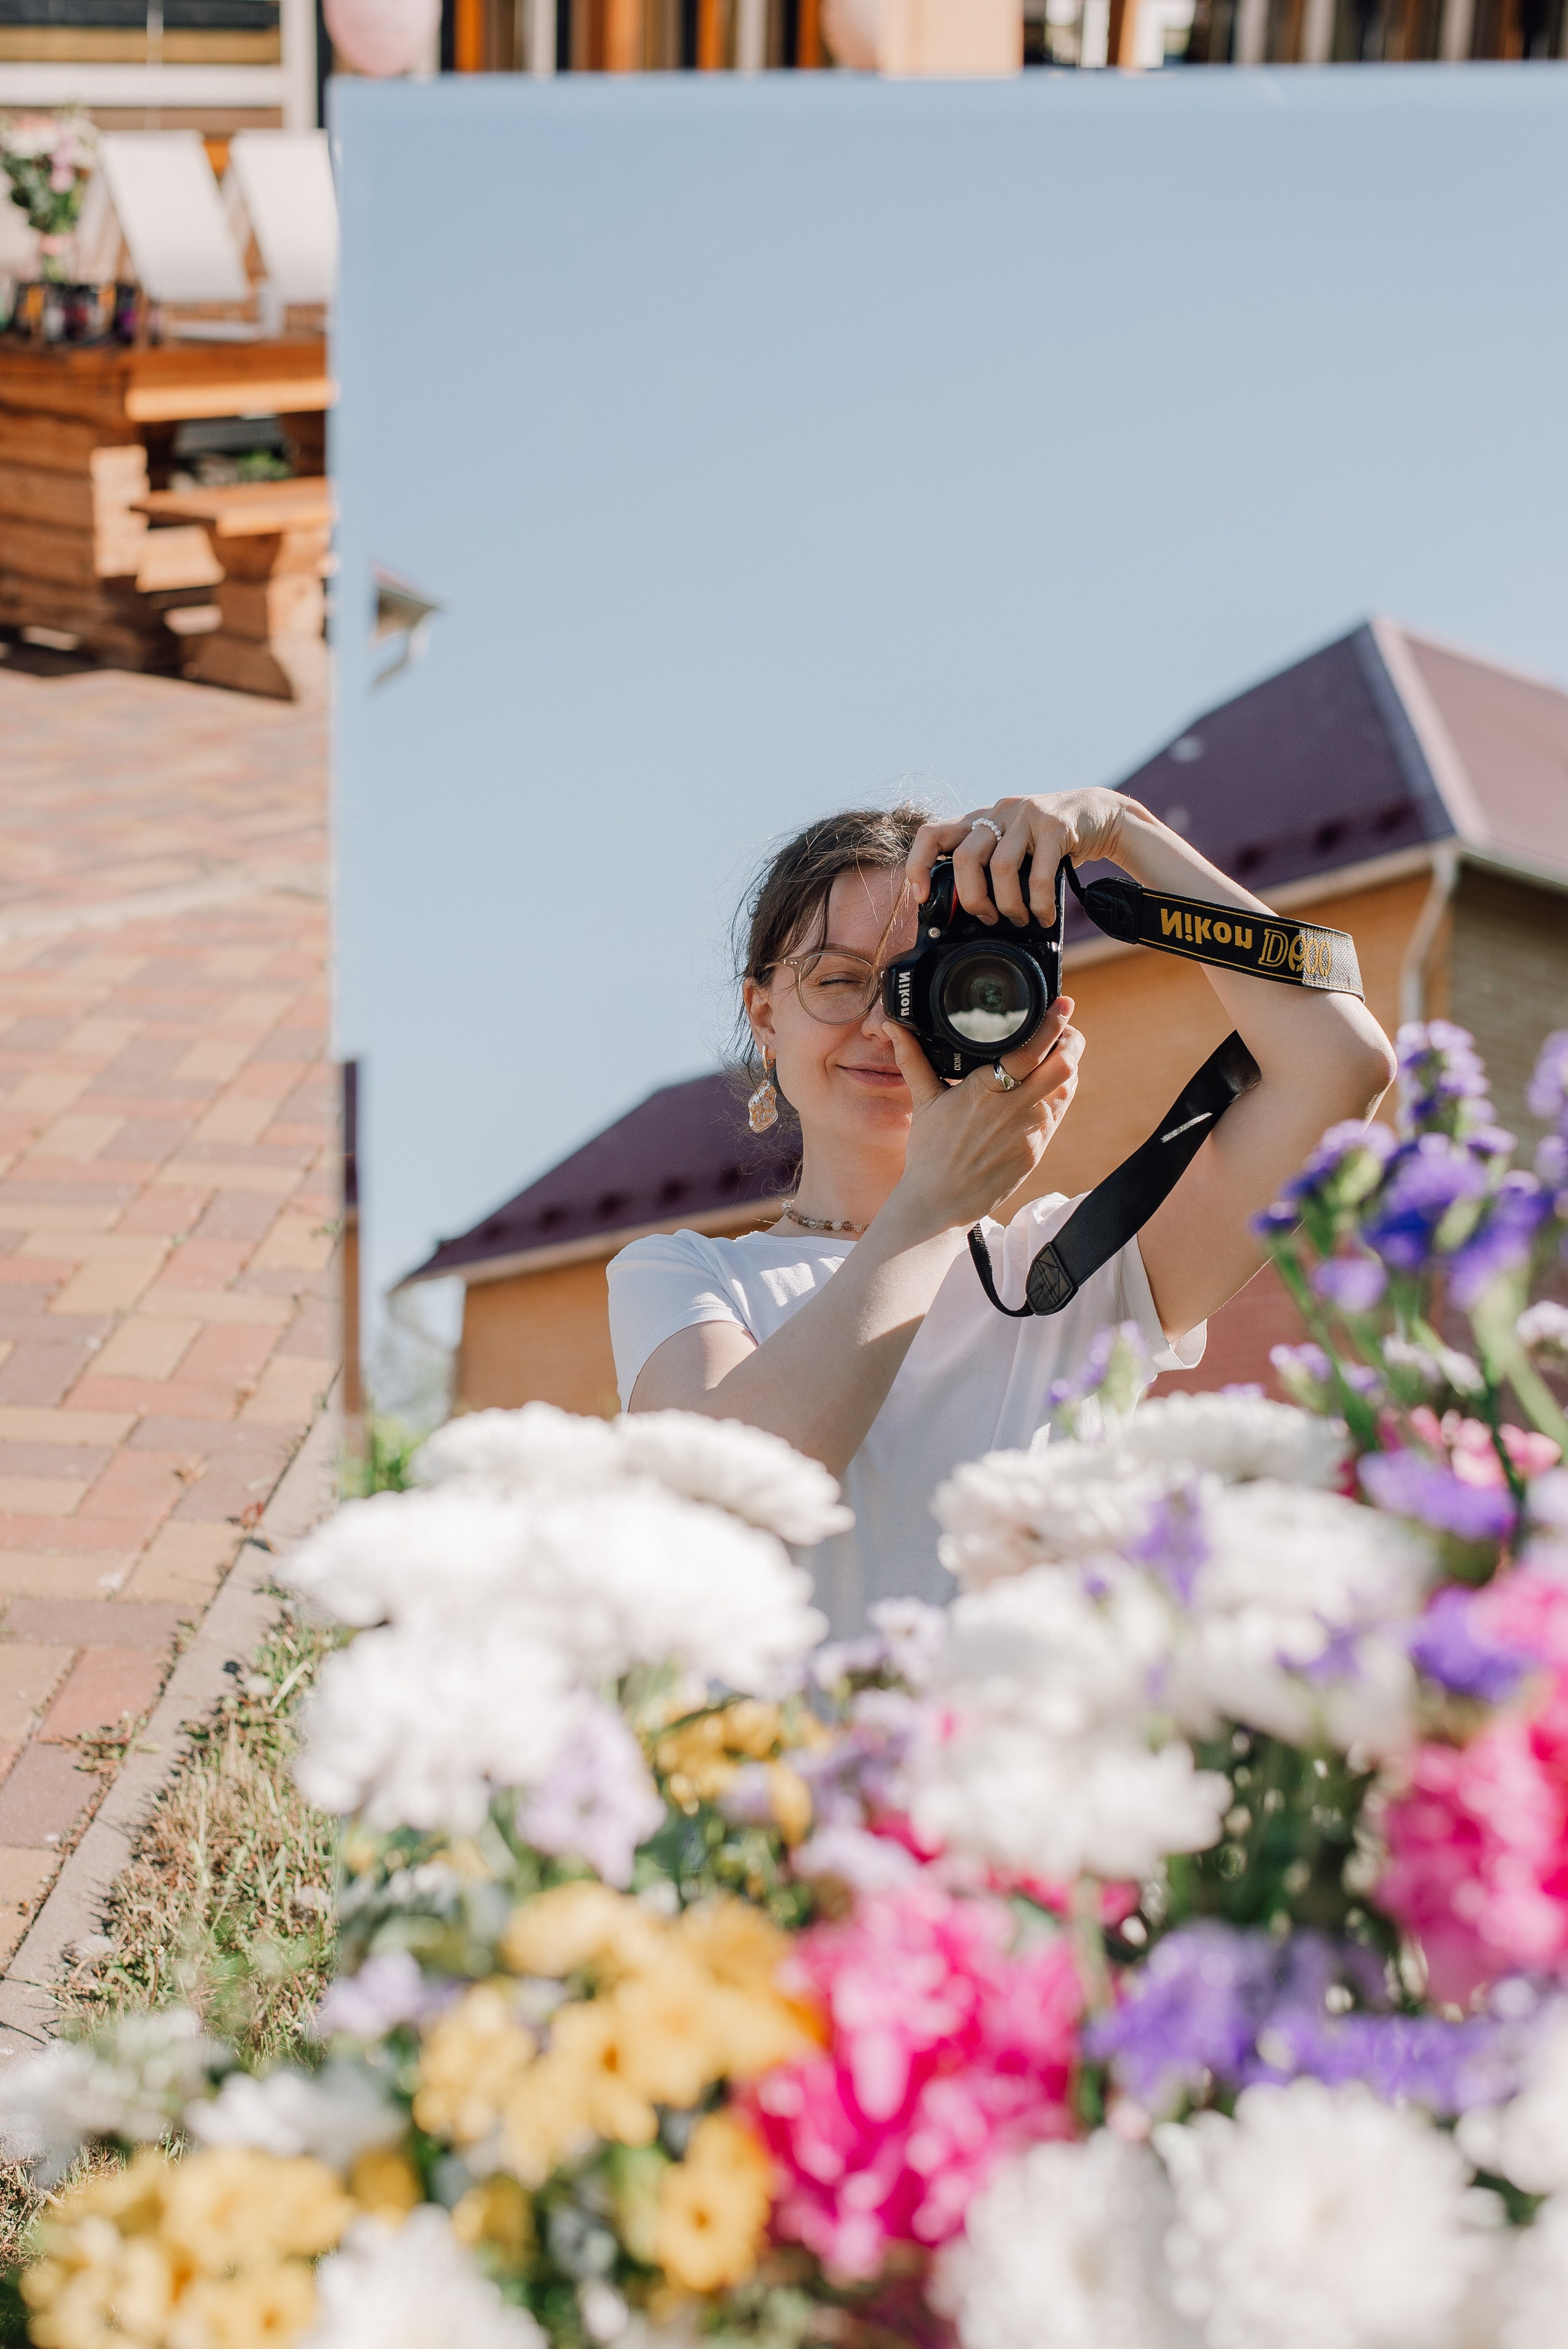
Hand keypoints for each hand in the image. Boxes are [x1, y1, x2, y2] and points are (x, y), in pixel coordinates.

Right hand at [883, 997, 1083, 1236]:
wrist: (940, 1203)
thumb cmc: (929, 1152)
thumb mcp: (923, 1101)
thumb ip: (913, 1059)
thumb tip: (894, 1027)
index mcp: (984, 1090)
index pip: (1030, 1050)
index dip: (1053, 1024)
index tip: (1064, 1004)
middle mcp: (1014, 1108)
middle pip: (1063, 1066)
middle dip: (1071, 1042)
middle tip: (1066, 1028)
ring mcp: (1030, 1131)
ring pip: (1066, 1088)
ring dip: (1068, 1067)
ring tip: (1059, 1053)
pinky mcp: (1037, 1149)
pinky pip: (1058, 1113)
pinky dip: (1059, 1094)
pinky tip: (1048, 1086)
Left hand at [907, 790, 1136, 929]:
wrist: (1101, 815)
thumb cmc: (1052, 840)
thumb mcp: (1014, 845)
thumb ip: (989, 864)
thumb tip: (965, 909)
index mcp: (981, 818)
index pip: (932, 834)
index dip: (919, 866)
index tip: (922, 897)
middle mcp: (999, 811)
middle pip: (965, 858)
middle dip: (972, 899)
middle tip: (987, 919)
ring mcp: (1027, 814)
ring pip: (1000, 868)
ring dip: (1008, 905)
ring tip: (1018, 920)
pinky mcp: (1055, 825)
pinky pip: (1039, 875)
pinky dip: (1039, 904)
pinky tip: (1044, 916)